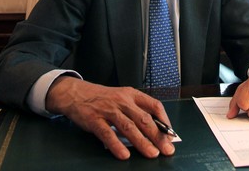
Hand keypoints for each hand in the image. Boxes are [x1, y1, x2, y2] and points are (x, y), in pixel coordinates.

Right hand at [45, 77, 174, 159]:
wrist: (77, 93)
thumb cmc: (103, 98)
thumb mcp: (122, 98)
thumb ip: (137, 110)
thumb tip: (155, 129)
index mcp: (132, 94)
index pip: (154, 105)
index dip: (164, 120)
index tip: (171, 134)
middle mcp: (122, 101)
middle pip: (144, 119)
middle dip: (157, 136)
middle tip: (166, 149)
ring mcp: (108, 110)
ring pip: (128, 127)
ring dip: (142, 142)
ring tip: (151, 154)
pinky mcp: (95, 120)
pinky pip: (107, 134)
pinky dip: (116, 145)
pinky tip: (124, 155)